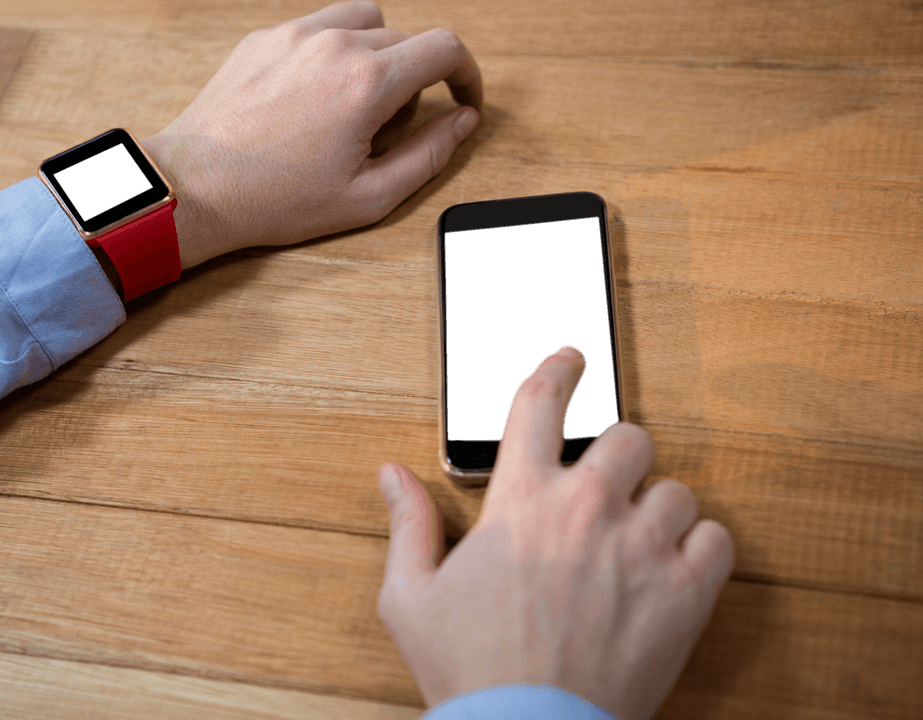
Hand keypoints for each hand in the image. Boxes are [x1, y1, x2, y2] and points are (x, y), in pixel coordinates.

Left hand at [139, 0, 482, 269]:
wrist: (197, 187)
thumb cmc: (275, 200)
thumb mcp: (369, 196)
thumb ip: (429, 154)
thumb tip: (463, 121)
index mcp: (367, 83)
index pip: (445, 48)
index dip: (467, 74)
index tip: (463, 99)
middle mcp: (334, 45)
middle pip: (407, 38)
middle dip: (418, 79)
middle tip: (392, 128)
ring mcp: (295, 35)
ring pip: (365, 20)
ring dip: (379, 54)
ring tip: (358, 102)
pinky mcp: (265, 38)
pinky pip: (319, 26)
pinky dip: (335, 50)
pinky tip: (316, 95)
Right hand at [375, 346, 735, 719]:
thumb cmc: (470, 669)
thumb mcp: (410, 595)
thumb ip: (407, 523)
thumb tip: (393, 473)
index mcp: (520, 500)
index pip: (541, 401)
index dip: (558, 367)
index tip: (572, 357)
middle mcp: (585, 508)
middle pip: (629, 437)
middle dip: (619, 457)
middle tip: (606, 491)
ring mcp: (640, 547)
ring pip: (676, 488)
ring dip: (657, 510)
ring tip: (634, 546)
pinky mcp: (684, 592)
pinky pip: (716, 538)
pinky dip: (700, 549)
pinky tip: (672, 571)